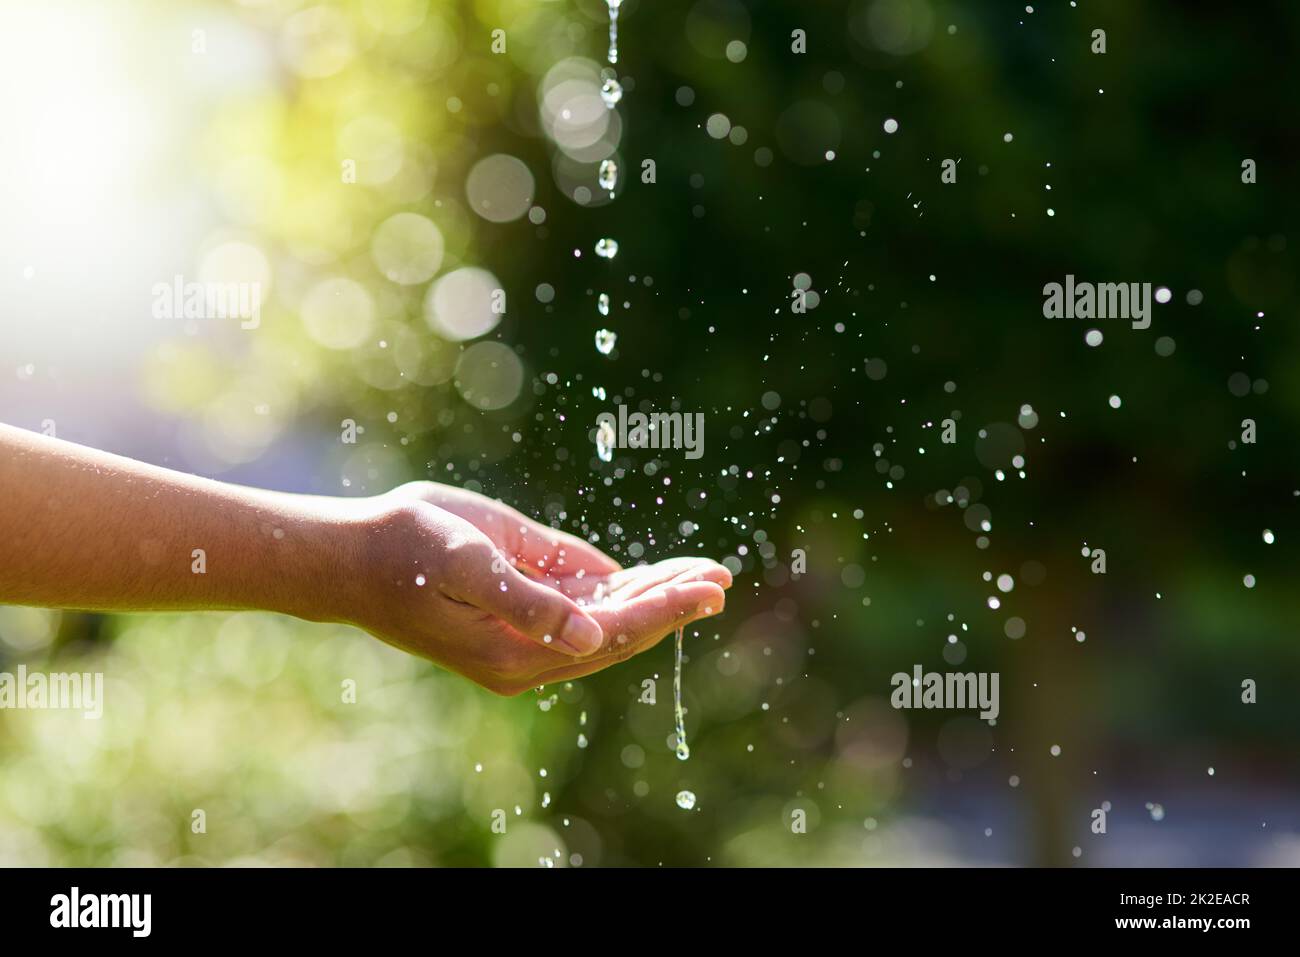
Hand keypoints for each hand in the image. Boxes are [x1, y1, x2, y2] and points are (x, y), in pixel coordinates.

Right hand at [346, 488, 730, 694]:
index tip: (709, 587)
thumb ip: (529, 603)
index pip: (611, 633)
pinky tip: (655, 574)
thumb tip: (589, 636)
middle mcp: (529, 649)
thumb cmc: (406, 552)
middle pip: (619, 628)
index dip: (664, 609)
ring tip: (702, 572)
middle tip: (722, 577)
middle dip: (671, 601)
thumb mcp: (467, 567)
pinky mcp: (519, 604)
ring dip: (653, 592)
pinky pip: (582, 599)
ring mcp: (526, 628)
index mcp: (518, 652)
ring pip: (606, 613)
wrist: (354, 554)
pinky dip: (622, 585)